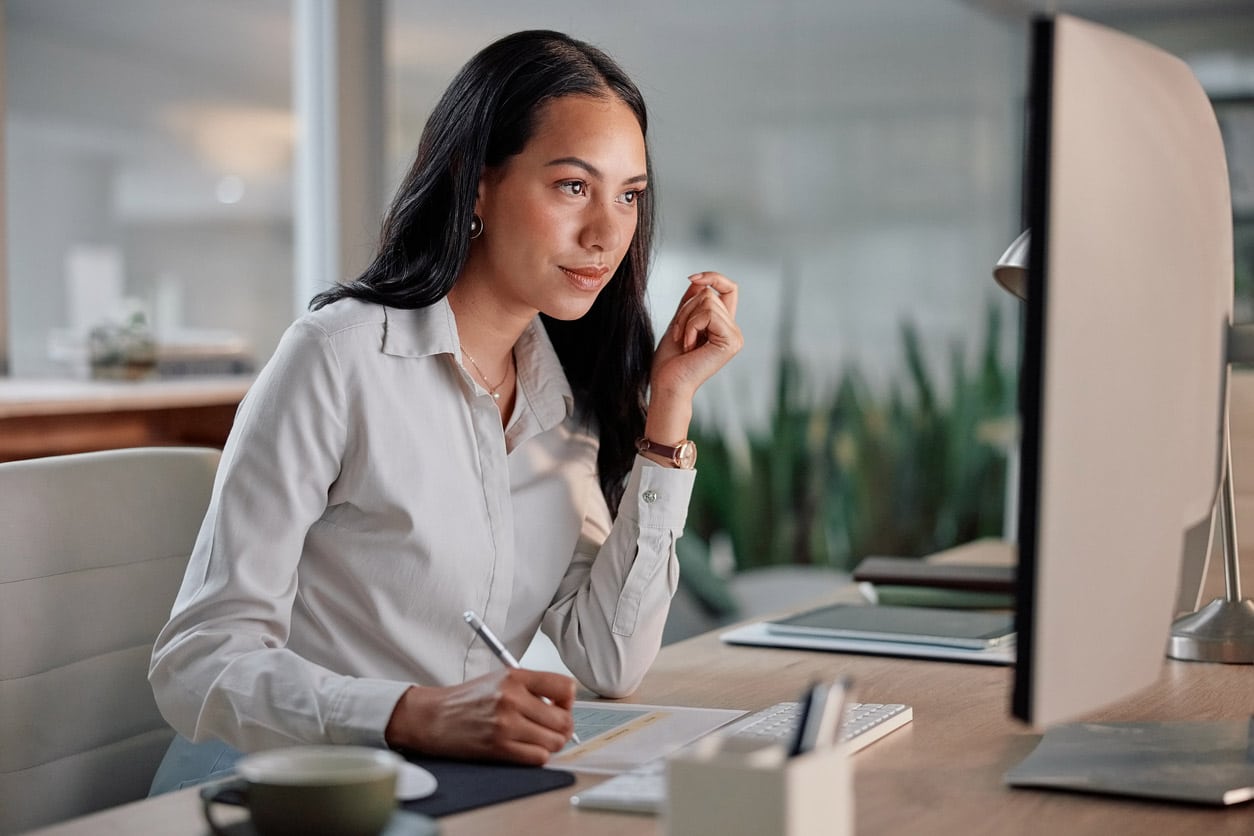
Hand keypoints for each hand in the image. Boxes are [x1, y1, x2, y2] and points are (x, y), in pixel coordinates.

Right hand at [384, 668, 576, 764]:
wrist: (433, 717)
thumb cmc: (466, 700)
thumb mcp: (499, 679)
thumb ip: (531, 687)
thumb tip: (564, 703)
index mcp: (515, 677)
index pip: (565, 686)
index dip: (568, 700)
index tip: (561, 705)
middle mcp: (512, 698)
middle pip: (564, 719)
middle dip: (563, 726)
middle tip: (552, 727)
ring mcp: (506, 724)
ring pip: (554, 741)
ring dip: (551, 743)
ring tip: (538, 738)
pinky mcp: (499, 747)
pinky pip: (538, 757)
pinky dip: (538, 756)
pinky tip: (527, 748)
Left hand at [643, 272, 742, 445]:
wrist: (667, 385)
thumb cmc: (670, 362)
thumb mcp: (680, 323)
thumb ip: (691, 303)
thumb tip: (699, 280)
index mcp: (724, 327)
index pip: (729, 289)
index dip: (713, 277)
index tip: (692, 278)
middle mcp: (733, 331)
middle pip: (709, 293)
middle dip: (685, 309)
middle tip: (679, 335)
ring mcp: (735, 336)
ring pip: (707, 300)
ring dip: (685, 319)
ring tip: (684, 342)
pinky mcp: (731, 341)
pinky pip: (707, 314)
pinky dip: (690, 325)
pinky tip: (689, 346)